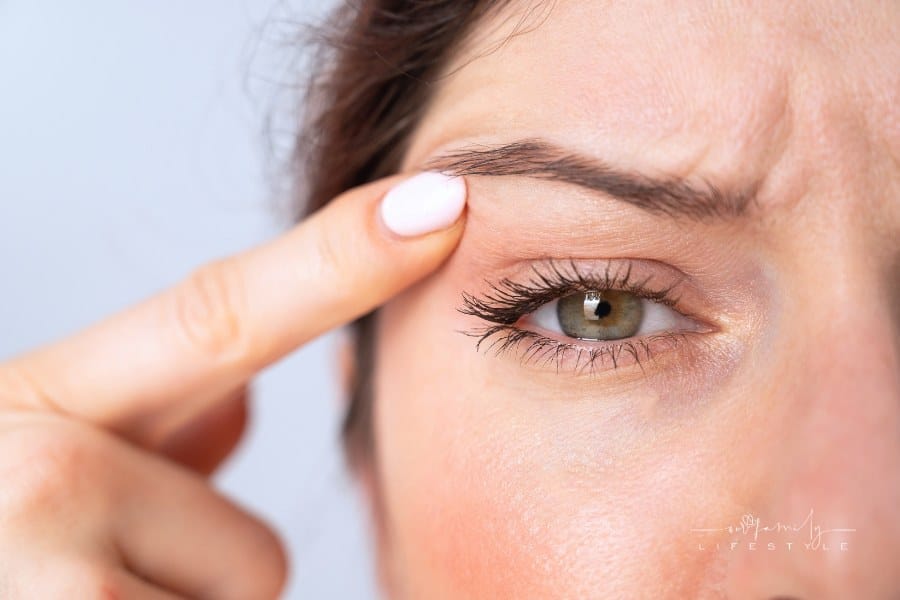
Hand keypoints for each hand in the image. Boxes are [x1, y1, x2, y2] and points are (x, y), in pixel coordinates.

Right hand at [0, 172, 466, 598]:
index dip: (343, 257)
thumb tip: (242, 391)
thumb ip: (148, 423)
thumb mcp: (29, 467)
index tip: (445, 202)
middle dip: (189, 588)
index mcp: (33, 407)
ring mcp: (42, 581)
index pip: (221, 313)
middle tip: (71, 588)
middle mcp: (30, 472)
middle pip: (251, 553)